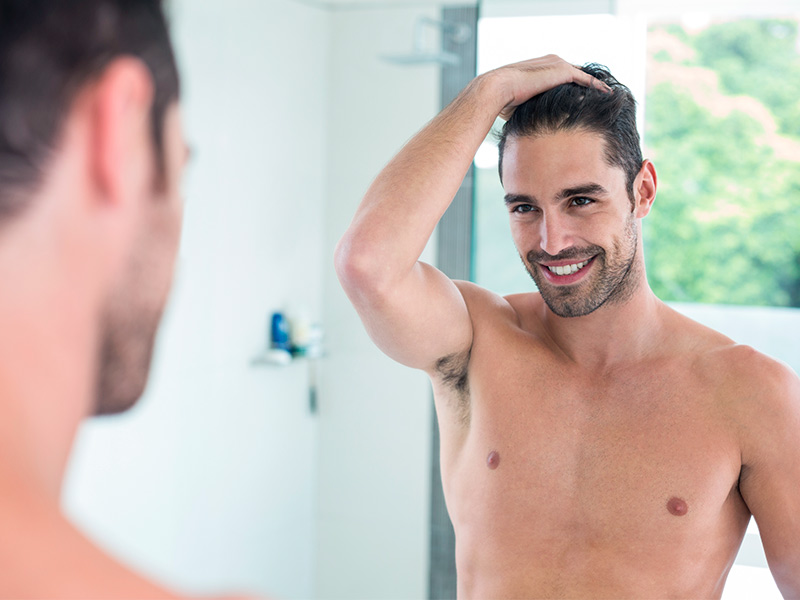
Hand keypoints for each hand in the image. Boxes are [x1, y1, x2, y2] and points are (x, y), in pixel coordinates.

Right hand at [483, 54, 611, 119]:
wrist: (497, 89)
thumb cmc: (503, 101)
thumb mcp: (520, 105)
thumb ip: (532, 110)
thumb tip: (534, 129)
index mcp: (541, 68)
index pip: (562, 76)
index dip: (574, 88)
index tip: (583, 98)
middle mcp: (551, 62)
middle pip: (577, 74)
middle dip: (588, 85)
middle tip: (602, 95)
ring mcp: (558, 64)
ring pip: (583, 76)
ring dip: (596, 85)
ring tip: (609, 95)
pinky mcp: (563, 71)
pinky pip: (586, 79)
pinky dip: (597, 86)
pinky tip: (608, 94)